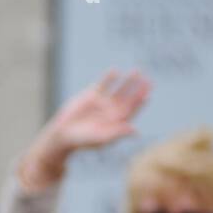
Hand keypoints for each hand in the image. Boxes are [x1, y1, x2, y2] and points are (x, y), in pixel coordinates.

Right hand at [19, 69, 150, 190]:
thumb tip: (136, 131)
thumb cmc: (83, 141)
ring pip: (119, 89)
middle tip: (148, 80)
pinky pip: (103, 84)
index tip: (147, 94)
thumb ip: (118, 133)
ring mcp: (103, 103)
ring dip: (128, 81)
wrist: (64, 133)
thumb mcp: (101, 138)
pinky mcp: (92, 96)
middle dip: (138, 89)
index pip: (132, 110)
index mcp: (117, 123)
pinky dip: (109, 78)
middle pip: (129, 98)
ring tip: (136, 71)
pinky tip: (115, 71)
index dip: (140, 102)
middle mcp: (112, 112)